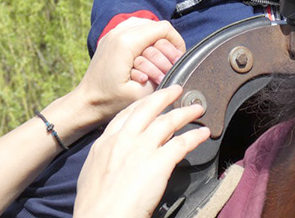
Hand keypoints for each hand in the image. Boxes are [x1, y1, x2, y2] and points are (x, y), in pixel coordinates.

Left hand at [71, 18, 185, 125]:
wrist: (86, 103)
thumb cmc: (110, 101)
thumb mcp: (142, 92)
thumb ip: (162, 74)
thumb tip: (175, 63)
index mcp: (126, 43)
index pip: (162, 28)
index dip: (176, 41)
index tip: (180, 56)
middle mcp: (118, 33)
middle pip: (155, 25)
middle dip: (167, 42)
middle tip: (172, 61)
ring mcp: (112, 33)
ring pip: (145, 23)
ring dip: (156, 38)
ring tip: (160, 56)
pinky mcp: (110, 37)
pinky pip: (134, 27)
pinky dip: (144, 36)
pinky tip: (147, 51)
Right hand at [74, 85, 209, 217]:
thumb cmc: (94, 206)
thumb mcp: (92, 172)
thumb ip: (108, 157)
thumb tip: (118, 155)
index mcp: (105, 143)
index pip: (126, 114)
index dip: (143, 103)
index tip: (152, 99)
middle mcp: (123, 140)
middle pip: (148, 109)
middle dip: (165, 96)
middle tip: (177, 89)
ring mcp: (141, 149)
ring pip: (167, 121)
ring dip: (185, 112)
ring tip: (197, 108)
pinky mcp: (158, 163)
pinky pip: (181, 143)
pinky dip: (194, 136)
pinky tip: (202, 134)